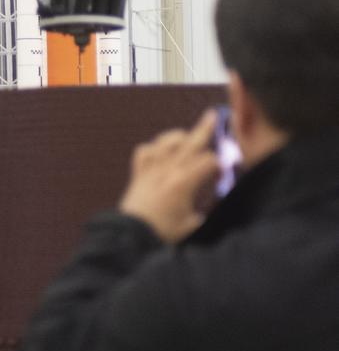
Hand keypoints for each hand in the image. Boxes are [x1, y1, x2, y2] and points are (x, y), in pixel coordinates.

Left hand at [119, 110, 220, 243]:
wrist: (130, 235)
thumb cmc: (162, 232)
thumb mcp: (192, 226)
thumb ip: (207, 214)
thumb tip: (216, 208)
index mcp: (184, 182)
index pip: (208, 161)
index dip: (219, 164)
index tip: (221, 174)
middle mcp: (168, 170)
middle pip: (190, 142)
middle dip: (204, 129)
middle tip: (213, 115)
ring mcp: (151, 168)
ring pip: (165, 141)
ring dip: (178, 137)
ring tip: (187, 136)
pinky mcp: (138, 173)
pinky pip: (144, 150)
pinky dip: (153, 148)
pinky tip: (160, 152)